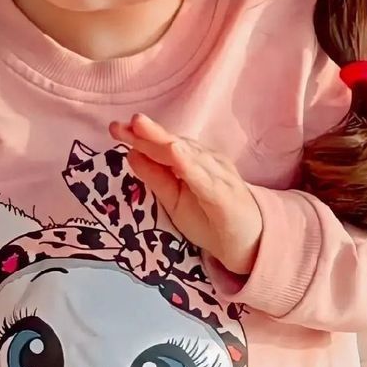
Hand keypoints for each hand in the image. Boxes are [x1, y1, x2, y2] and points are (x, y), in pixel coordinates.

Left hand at [110, 114, 262, 274]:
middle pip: (172, 144)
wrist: (251, 242)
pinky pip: (204, 177)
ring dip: (163, 140)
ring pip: (186, 155)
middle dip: (147, 133)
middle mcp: (206, 161)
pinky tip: (175, 153)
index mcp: (191, 161)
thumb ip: (155, 178)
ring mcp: (217, 175)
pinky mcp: (224, 193)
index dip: (139, 136)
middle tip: (122, 124)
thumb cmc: (210, 217)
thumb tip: (130, 153)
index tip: (115, 128)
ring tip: (140, 127)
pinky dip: (189, 164)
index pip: (161, 146)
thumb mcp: (174, 200)